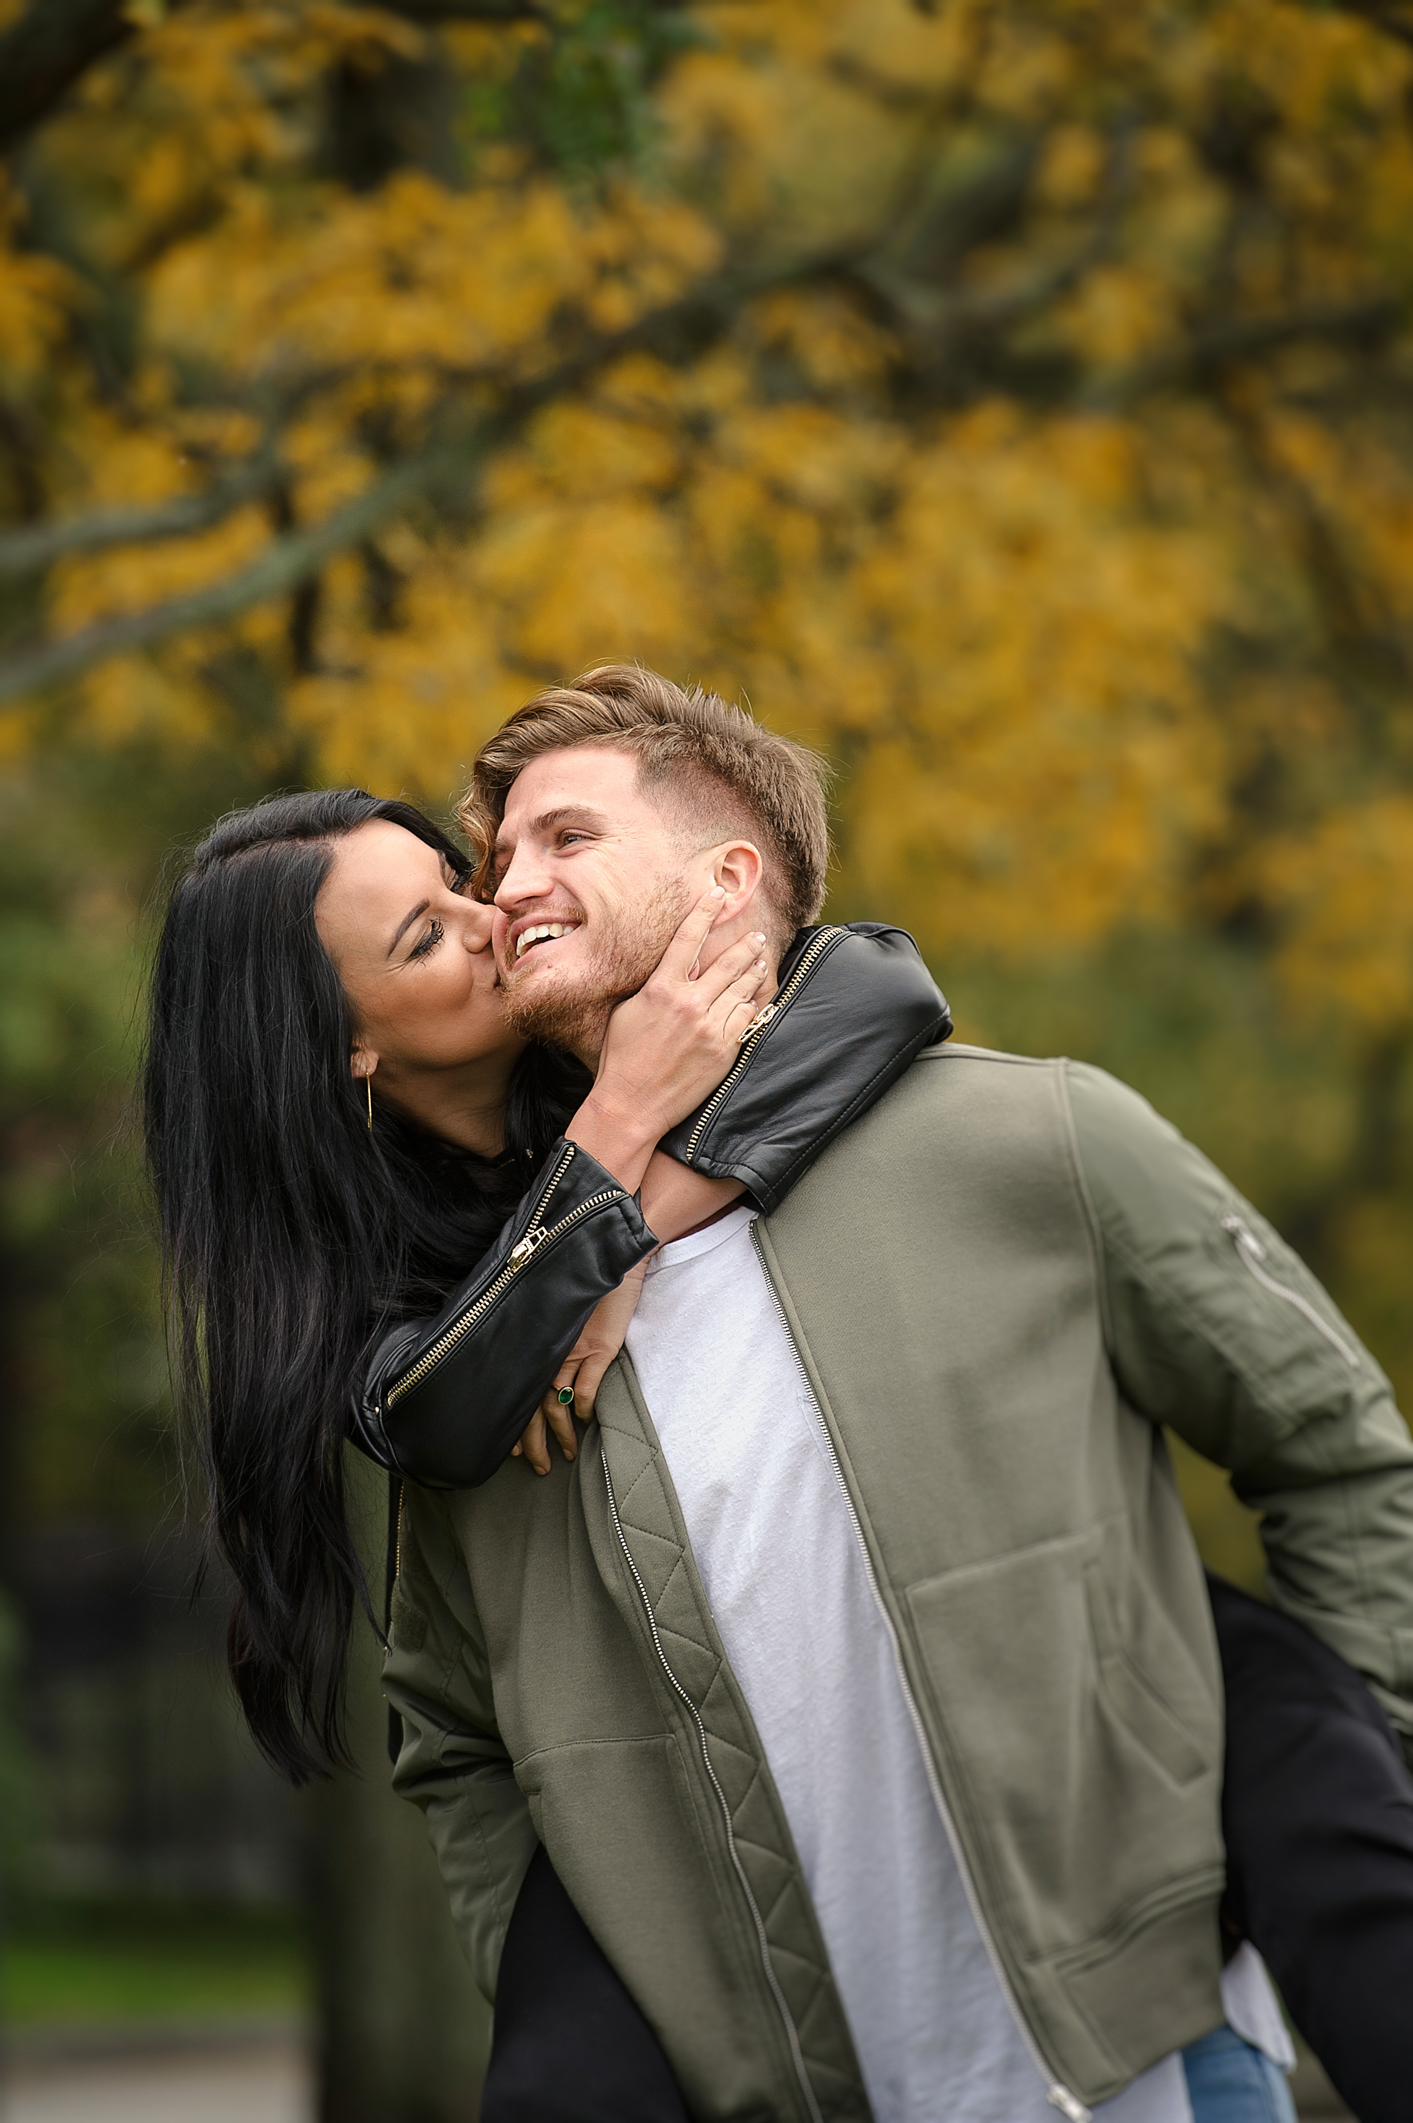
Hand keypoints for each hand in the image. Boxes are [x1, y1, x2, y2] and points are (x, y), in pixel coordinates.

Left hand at [511, 1263, 649, 1475]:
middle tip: (538, 1467)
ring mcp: (572, 1351)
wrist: (613, 1262)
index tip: (513, 1451)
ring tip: (565, 1454)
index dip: (515, 1426)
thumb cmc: (587, 1287)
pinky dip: (584, 1409)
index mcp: (537, 1346)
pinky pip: (585, 1388)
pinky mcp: (598, 1349)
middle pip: (532, 1407)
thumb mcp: (564, 1319)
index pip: (519, 1394)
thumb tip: (550, 1381)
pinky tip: (587, 1422)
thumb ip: (555, 1348)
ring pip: (556, 1405)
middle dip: (533, 1442)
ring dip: (560, 1435)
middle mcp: (548, 1351)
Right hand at [566, 887, 771, 1189]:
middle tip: (756, 934)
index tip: (718, 895)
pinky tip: (757, 996)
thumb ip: (654, 986)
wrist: (632, 1103)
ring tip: (761, 960)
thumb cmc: (622, 1058)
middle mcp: (689, 1003)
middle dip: (745, 944)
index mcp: (661, 988)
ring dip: (754, 970)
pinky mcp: (724, 1049)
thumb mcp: (629, 1011)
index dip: (705, 912)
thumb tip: (671, 968)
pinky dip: (753, 1003)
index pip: (689, 938)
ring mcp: (710, 1026)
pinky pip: (746, 1017)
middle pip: (728, 961)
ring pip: (742, 987)